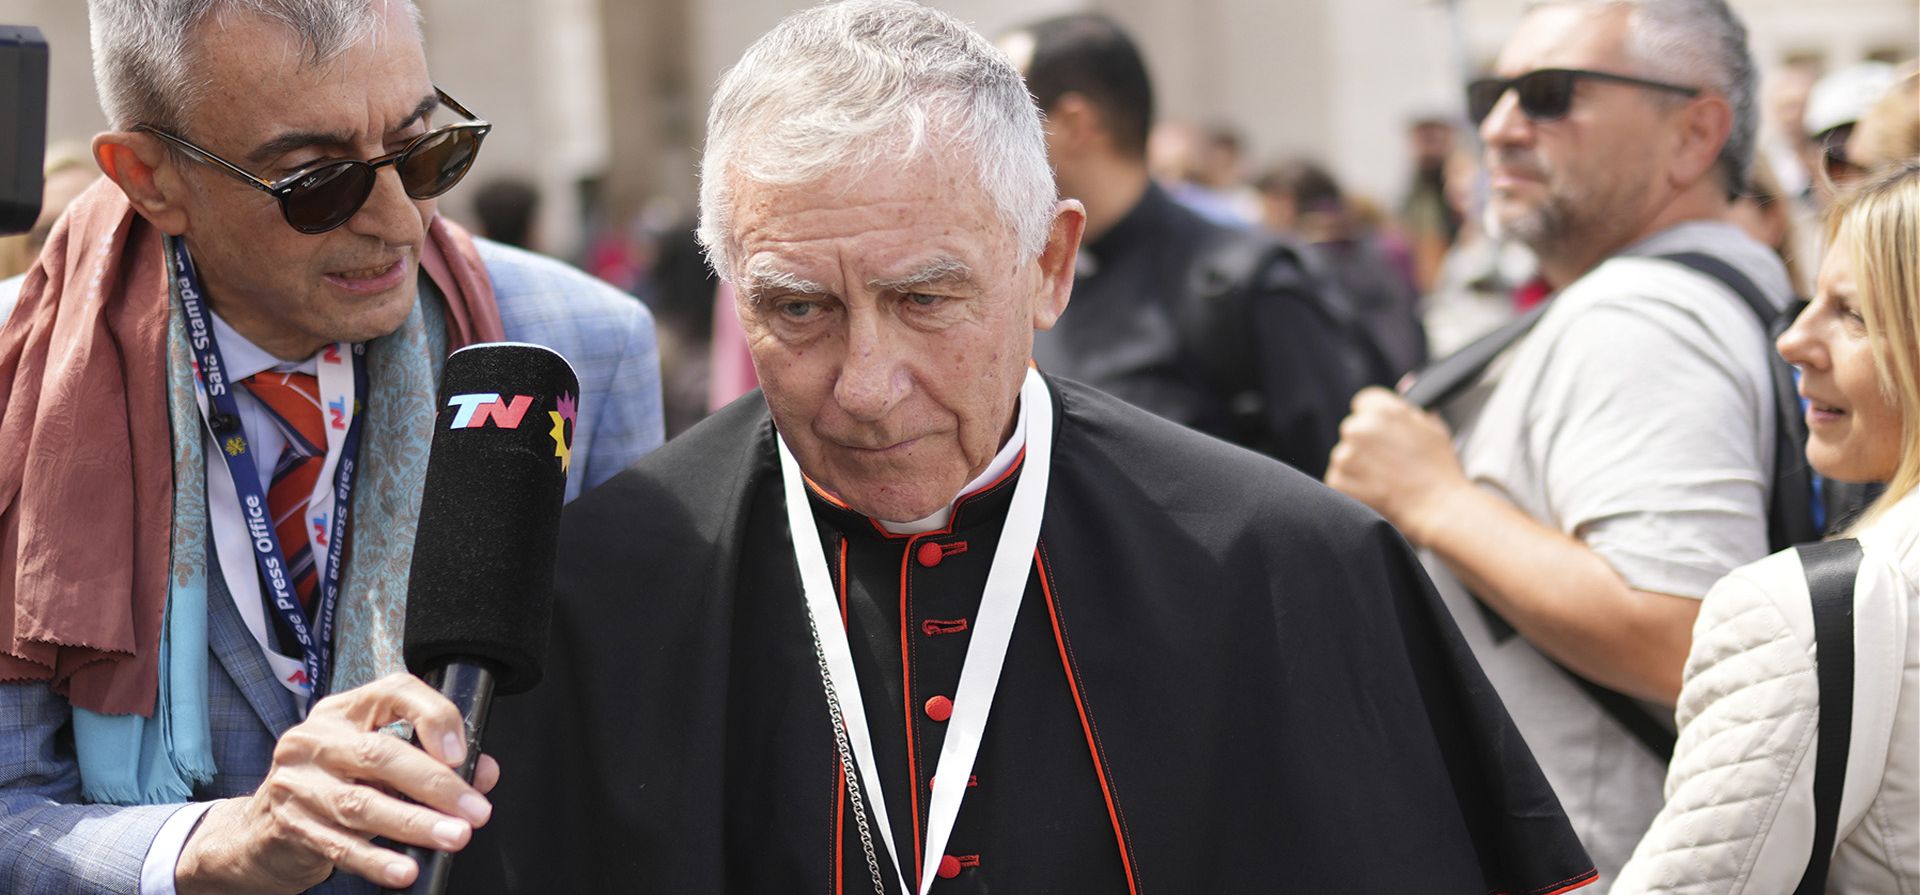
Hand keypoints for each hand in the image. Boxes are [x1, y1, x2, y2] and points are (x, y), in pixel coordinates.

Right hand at [175, 672, 501, 893]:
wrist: (259, 829)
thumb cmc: (332, 783)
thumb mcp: (377, 761)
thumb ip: (432, 760)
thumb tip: (484, 774)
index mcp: (344, 712)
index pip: (394, 691)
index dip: (433, 717)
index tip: (461, 754)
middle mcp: (315, 740)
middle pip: (380, 755)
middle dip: (436, 785)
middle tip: (475, 811)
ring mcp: (298, 783)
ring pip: (362, 804)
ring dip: (415, 824)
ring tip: (454, 837)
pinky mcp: (291, 826)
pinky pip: (341, 845)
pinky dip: (377, 860)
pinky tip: (404, 870)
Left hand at [1326, 387, 1470, 545]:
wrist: (1438, 508)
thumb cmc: (1440, 469)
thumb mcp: (1434, 427)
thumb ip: (1410, 407)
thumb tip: (1404, 385)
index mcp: (1381, 410)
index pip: (1364, 403)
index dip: (1375, 419)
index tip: (1385, 436)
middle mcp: (1359, 428)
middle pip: (1353, 429)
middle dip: (1366, 443)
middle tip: (1389, 463)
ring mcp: (1345, 455)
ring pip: (1345, 455)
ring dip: (1358, 466)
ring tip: (1386, 480)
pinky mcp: (1337, 480)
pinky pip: (1339, 479)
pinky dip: (1353, 487)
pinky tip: (1376, 493)